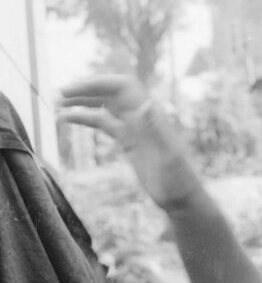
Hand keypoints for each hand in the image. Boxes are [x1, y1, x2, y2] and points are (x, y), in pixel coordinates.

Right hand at [59, 76, 198, 207]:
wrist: (182, 199)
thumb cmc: (179, 181)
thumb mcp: (168, 157)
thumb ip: (156, 131)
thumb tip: (147, 104)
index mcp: (151, 116)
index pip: (122, 86)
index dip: (99, 83)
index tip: (74, 89)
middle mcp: (142, 118)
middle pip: (110, 93)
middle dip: (85, 90)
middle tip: (59, 94)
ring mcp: (135, 129)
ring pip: (104, 107)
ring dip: (82, 101)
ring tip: (56, 103)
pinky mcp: (129, 142)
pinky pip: (104, 123)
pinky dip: (85, 118)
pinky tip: (66, 119)